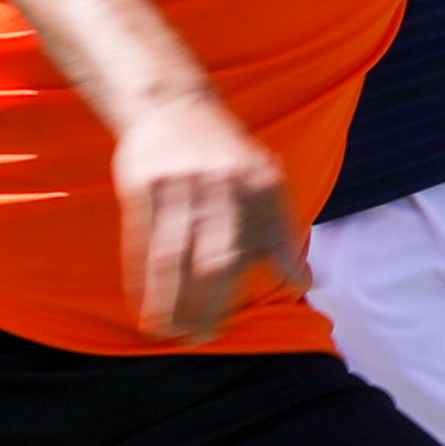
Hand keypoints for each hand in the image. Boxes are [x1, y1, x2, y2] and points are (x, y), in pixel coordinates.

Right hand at [111, 87, 294, 343]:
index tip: (220, 330)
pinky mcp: (143, 183)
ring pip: (172, 253)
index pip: (246, 254)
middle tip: (194, 339)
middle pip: (210, 259)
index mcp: (257, 188)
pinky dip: (140, 274)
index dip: (231, 296)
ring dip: (167, 297)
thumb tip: (304, 284)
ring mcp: (179, 184)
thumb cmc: (226, 160)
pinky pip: (141, 239)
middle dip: (201, 304)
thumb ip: (282, 239)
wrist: (175, 106)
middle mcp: (221, 186)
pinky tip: (142, 299)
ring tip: (164, 330)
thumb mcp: (265, 189)